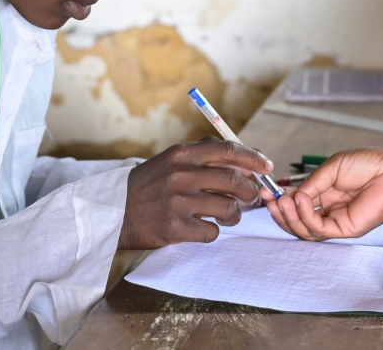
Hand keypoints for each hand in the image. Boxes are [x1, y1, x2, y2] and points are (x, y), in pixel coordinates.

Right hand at [118, 140, 271, 248]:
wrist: (114, 211)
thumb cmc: (151, 184)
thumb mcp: (173, 159)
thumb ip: (207, 155)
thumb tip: (247, 160)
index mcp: (183, 154)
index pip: (229, 150)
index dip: (254, 159)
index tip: (268, 166)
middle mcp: (182, 175)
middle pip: (235, 182)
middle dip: (251, 191)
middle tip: (252, 197)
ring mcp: (178, 202)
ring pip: (229, 209)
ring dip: (235, 215)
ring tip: (227, 215)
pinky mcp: (175, 228)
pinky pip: (213, 231)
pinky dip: (214, 231)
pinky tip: (201, 227)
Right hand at [266, 146, 382, 240]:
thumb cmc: (369, 164)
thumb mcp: (331, 169)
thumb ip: (311, 184)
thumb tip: (291, 196)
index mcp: (326, 194)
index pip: (297, 203)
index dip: (280, 199)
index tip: (265, 191)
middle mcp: (330, 210)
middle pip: (297, 220)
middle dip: (280, 211)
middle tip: (268, 200)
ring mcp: (337, 221)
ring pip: (304, 229)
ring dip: (289, 216)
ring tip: (282, 201)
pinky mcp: (345, 229)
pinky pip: (319, 229)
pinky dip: (305, 217)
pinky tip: (300, 201)